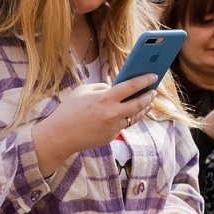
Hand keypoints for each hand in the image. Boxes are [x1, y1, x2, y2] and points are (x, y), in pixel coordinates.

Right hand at [32, 73, 158, 175]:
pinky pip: (122, 125)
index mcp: (105, 98)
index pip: (132, 86)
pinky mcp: (110, 137)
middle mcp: (112, 113)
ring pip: (134, 116)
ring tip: (148, 102)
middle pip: (139, 103)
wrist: (59, 136)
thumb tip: (115, 87)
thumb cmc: (68, 111)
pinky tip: (129, 113)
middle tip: (153, 91)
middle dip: (149, 96)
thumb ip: (101, 87)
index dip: (145, 80)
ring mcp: (113, 127)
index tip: (153, 76)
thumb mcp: (82, 91)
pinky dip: (125, 118)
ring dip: (143, 108)